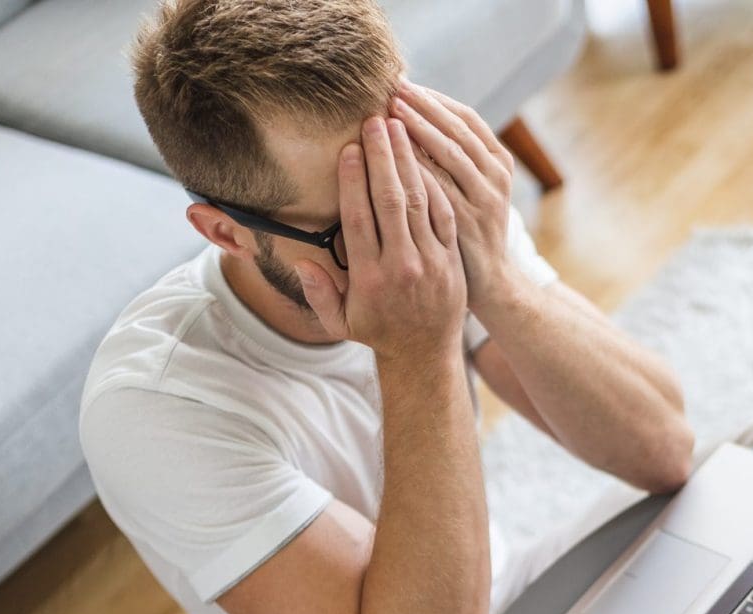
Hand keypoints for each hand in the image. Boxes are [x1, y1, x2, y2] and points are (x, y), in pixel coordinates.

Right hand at [293, 116, 465, 360]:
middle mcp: (401, 265)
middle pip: (390, 201)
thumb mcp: (339, 323)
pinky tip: (424, 154)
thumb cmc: (376, 332)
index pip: (359, 219)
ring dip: (409, 160)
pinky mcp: (451, 255)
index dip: (353, 181)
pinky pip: (443, 211)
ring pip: (419, 200)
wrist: (426, 353)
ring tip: (400, 126)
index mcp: (369, 278)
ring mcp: (430, 259)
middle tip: (375, 121)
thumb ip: (319, 294)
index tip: (348, 148)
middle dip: (382, 157)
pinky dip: (434, 181)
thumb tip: (302, 263)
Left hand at [389, 79, 514, 310]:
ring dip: (419, 128)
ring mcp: (484, 201)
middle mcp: (496, 178)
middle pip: (457, 130)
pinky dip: (418, 167)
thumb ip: (458, 159)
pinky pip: (438, 189)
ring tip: (391, 110)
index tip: (407, 83)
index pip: (467, 118)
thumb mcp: (476, 192)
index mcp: (499, 163)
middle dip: (425, 106)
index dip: (436, 99)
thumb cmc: (469, 236)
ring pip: (450, 153)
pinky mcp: (466, 224)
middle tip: (394, 87)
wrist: (487, 288)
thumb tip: (424, 118)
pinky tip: (394, 153)